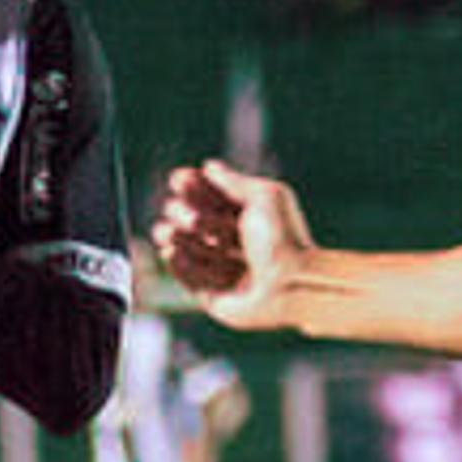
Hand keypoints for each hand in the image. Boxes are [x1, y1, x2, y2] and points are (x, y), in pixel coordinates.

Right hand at [150, 158, 321, 330]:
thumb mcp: (264, 196)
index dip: (189, 185)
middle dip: (183, 213)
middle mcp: (230, 240)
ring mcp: (219, 268)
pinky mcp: (212, 295)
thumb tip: (209, 166)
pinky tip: (170, 251)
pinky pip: (185, 275)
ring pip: (182, 246)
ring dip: (174, 236)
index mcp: (243, 215)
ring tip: (171, 233)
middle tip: (197, 222)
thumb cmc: (283, 238)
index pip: (206, 195)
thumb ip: (234, 181)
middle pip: (189, 218)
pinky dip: (177, 263)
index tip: (180, 179)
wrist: (291, 284)